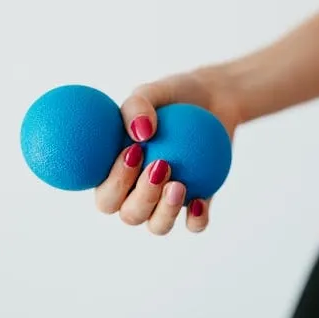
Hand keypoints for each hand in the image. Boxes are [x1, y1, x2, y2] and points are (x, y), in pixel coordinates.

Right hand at [94, 68, 239, 234]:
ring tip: (179, 185)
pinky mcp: (198, 203)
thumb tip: (139, 133)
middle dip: (141, 199)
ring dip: (165, 212)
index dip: (113, 184)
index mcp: (116, 174)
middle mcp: (137, 194)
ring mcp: (166, 202)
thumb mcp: (153, 92)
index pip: (105, 194)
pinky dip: (196, 219)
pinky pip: (195, 223)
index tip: (133, 152)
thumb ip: (137, 107)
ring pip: (158, 225)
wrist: (213, 100)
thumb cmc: (173, 96)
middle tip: (160, 166)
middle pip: (130, 215)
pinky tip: (200, 202)